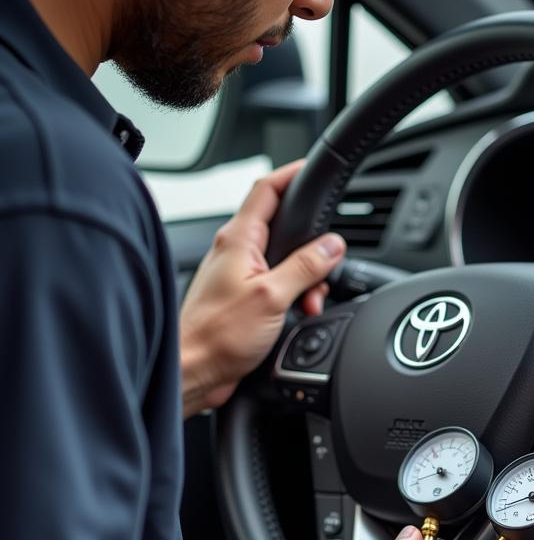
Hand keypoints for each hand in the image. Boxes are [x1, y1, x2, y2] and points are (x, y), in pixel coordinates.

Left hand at [179, 161, 345, 416]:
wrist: (193, 370)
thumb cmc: (216, 335)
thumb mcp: (273, 296)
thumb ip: (306, 266)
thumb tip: (332, 245)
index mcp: (238, 239)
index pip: (267, 189)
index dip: (292, 174)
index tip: (313, 169)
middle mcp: (236, 252)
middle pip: (285, 230)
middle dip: (312, 250)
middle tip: (323, 272)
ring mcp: (239, 275)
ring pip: (286, 262)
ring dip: (305, 281)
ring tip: (306, 304)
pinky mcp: (243, 299)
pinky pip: (278, 285)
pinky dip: (294, 297)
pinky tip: (295, 316)